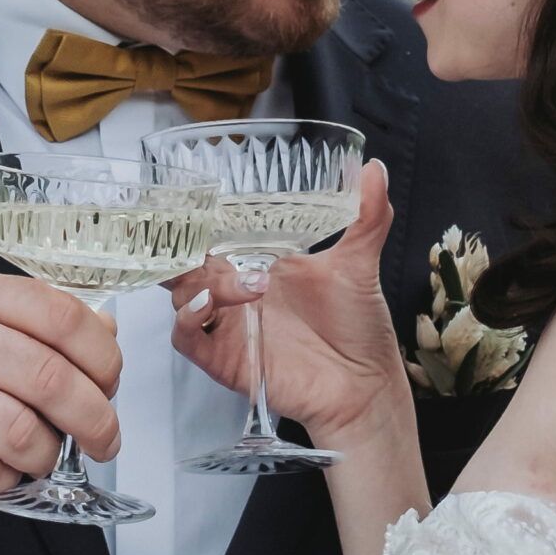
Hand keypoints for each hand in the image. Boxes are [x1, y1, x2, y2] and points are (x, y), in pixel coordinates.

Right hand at [0, 272, 120, 502]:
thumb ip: (25, 319)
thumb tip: (104, 332)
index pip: (59, 313)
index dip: (103, 354)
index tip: (112, 381)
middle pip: (50, 376)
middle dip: (96, 417)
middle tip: (105, 437)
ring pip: (24, 430)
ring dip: (50, 455)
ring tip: (46, 457)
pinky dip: (7, 478)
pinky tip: (1, 468)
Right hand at [166, 159, 407, 447]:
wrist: (365, 385)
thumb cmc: (358, 327)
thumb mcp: (359, 263)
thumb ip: (367, 216)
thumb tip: (374, 168)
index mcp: (256, 264)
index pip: (210, 235)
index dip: (194, 218)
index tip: (193, 197)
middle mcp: (234, 292)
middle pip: (184, 261)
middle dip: (182, 246)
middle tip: (202, 237)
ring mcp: (226, 325)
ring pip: (181, 293)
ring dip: (201, 281)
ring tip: (250, 284)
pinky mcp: (223, 358)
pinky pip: (185, 335)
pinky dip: (190, 316)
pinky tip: (213, 304)